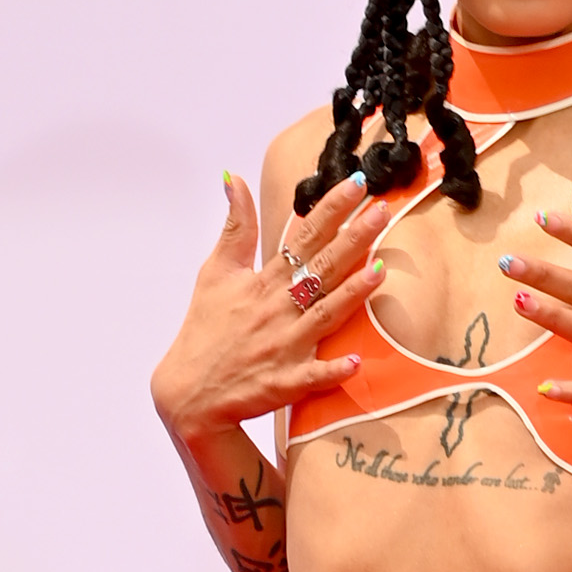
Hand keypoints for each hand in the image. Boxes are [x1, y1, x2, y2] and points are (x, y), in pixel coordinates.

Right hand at [151, 170, 386, 441]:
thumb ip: (235, 227)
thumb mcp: (215, 272)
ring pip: (323, 316)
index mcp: (263, 282)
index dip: (330, 209)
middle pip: (321, 269)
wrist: (189, 392)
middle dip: (353, 239)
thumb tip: (233, 179)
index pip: (303, 237)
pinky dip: (331, 371)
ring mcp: (282, 347)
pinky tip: (355, 362)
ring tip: (381, 271)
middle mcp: (276, 309)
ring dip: (351, 295)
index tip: (356, 184)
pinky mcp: (283, 382)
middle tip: (382, 211)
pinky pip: (311, 377)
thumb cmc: (206, 329)